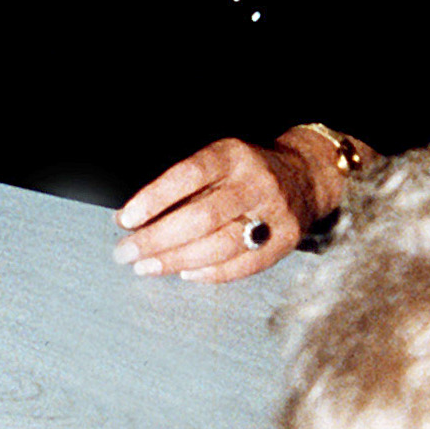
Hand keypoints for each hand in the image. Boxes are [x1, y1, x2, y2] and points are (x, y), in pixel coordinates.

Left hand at [113, 132, 336, 279]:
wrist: (304, 178)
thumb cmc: (245, 171)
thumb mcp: (218, 160)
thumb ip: (184, 185)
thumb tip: (135, 217)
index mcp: (230, 155)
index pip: (187, 176)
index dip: (154, 198)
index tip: (125, 218)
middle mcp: (253, 182)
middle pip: (201, 216)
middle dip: (158, 239)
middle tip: (127, 253)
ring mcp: (273, 213)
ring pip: (220, 245)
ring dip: (178, 260)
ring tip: (148, 267)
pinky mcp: (286, 240)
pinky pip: (244, 264)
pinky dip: (210, 273)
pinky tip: (185, 273)